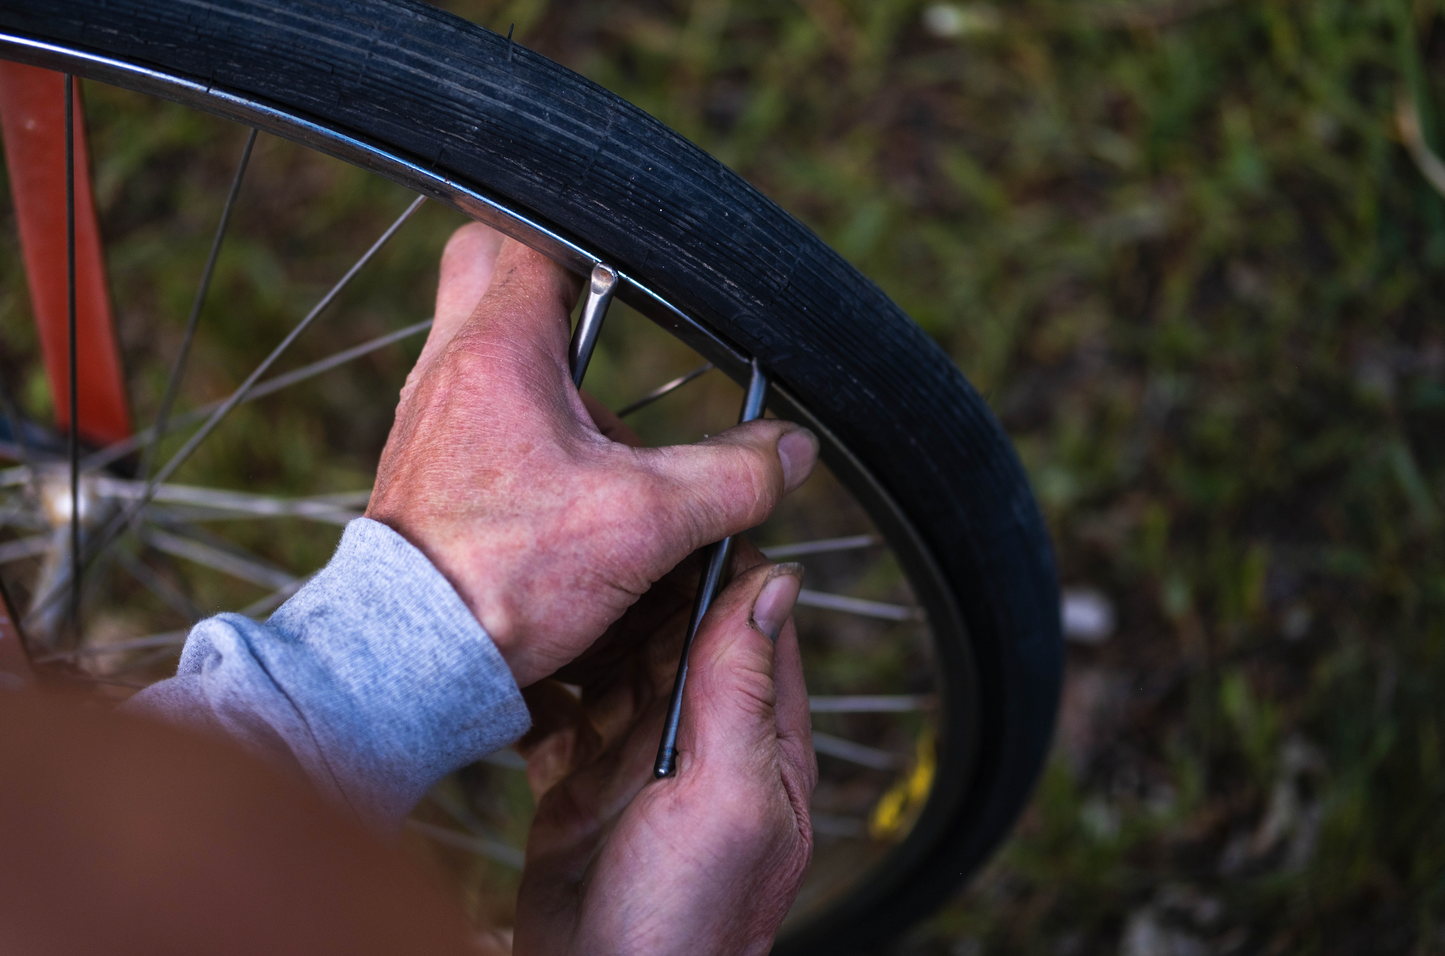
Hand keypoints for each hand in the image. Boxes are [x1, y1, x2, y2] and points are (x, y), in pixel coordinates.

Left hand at [365, 223, 818, 687]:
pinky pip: (477, 404)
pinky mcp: (426, 462)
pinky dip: (525, 421)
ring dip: (549, 370)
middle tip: (602, 326)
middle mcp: (449, 366)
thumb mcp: (644, 525)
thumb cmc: (503, 581)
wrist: (413, 663)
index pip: (537, 237)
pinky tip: (564, 482)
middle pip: (489, 266)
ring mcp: (428, 414)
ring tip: (602, 441)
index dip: (597, 243)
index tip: (641, 273)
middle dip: (550, 283)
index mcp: (497, 350)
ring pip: (486, 342)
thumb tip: (793, 452)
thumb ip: (731, 478)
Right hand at [514, 555, 815, 955]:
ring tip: (545, 581)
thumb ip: (745, 690)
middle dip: (636, 587)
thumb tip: (776, 582)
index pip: (752, 619)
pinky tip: (517, 660)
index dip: (717, 559)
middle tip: (585, 535)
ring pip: (617, 665)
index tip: (672, 507)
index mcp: (763, 739)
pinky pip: (564, 715)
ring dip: (586, 628)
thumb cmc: (689, 926)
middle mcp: (706, 742)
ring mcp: (639, 763)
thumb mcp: (729, 798)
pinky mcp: (581, 787)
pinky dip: (542, 686)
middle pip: (676, 632)